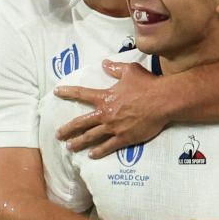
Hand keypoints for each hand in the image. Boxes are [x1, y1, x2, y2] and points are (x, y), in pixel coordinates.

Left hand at [54, 60, 168, 158]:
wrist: (163, 101)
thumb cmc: (147, 84)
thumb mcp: (130, 70)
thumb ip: (115, 68)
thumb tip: (104, 64)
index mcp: (105, 97)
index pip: (81, 94)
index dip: (68, 92)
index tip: (56, 92)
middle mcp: (105, 114)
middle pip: (81, 123)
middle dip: (68, 129)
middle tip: (58, 134)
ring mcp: (114, 128)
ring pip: (91, 137)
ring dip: (79, 142)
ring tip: (70, 147)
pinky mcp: (124, 138)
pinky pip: (108, 147)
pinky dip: (99, 152)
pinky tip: (91, 155)